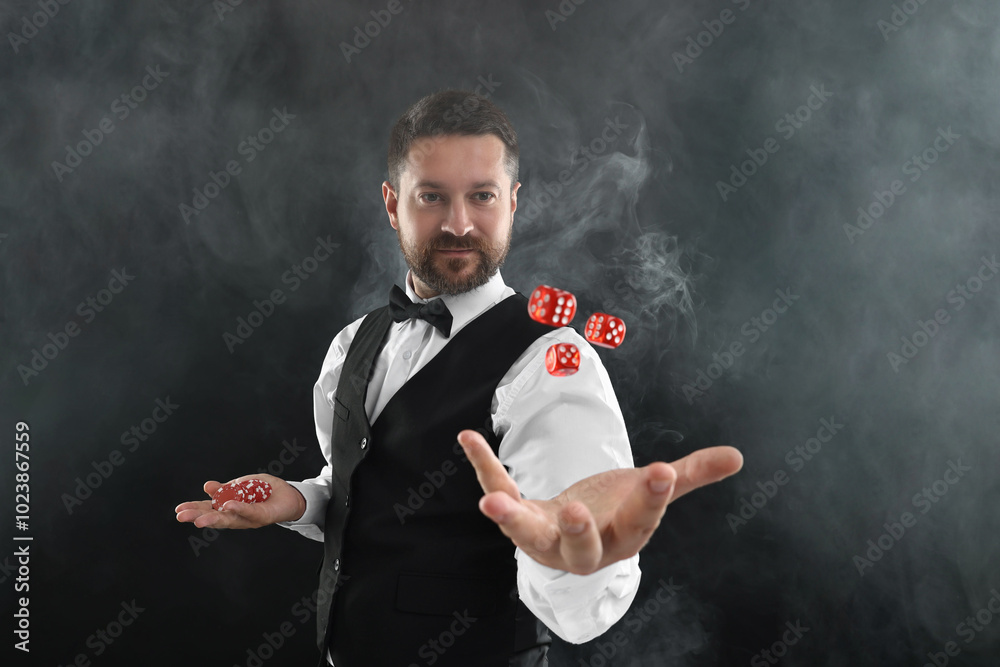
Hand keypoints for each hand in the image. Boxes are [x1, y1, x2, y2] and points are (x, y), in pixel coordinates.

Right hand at [174, 473, 305, 529]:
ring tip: (199, 519)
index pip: (209, 509)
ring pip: (229, 519)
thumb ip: (226, 488)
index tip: (179, 509)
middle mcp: (238, 516)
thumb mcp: (243, 484)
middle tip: (181, 516)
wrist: (291, 496)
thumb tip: (207, 486)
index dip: (194, 509)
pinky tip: (227, 506)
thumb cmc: (266, 491)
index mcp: (230, 508)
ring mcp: (249, 518)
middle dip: (197, 516)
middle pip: (215, 517)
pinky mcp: (263, 516)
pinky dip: (238, 509)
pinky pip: (249, 512)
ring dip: (214, 519)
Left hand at [456, 430, 743, 574]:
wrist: (578, 529)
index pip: (642, 522)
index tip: (664, 469)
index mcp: (624, 537)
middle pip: (581, 548)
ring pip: (528, 534)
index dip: (653, 499)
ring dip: (510, 517)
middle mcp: (583, 547)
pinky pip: (501, 490)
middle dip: (577, 531)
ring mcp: (546, 537)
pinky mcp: (519, 518)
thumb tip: (737, 457)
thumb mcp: (652, 491)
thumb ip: (690, 474)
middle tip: (574, 512)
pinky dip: (484, 467)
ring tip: (491, 500)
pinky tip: (467, 437)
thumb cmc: (618, 510)